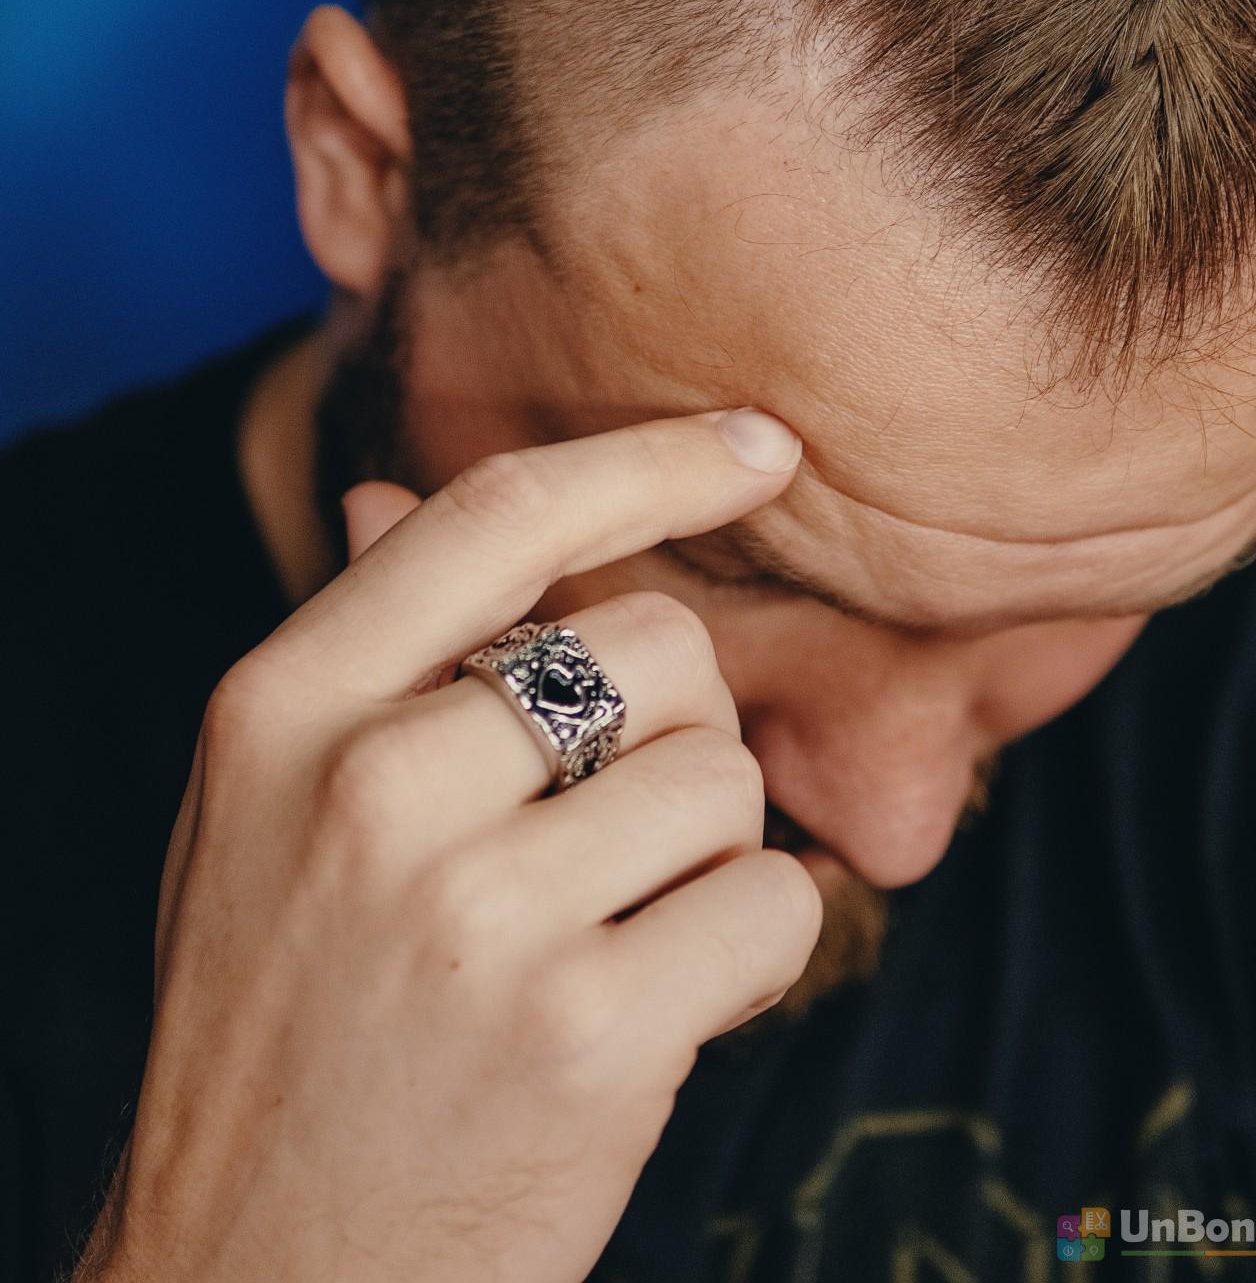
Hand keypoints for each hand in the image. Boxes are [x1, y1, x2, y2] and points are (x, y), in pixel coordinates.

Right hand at [85, 410, 820, 1282]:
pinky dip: (752, 948)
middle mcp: (368, 787)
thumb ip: (350, 653)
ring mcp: (475, 914)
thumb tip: (382, 492)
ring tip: (612, 932)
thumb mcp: (259, 817)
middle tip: (610, 834)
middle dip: (677, 728)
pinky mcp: (585, 1035)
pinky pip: (773, 902)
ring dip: (708, 853)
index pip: (498, 514)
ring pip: (726, 774)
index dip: (654, 457)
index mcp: (282, 710)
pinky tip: (664, 1002)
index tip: (761, 444)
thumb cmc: (278, 1024)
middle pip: (657, 644)